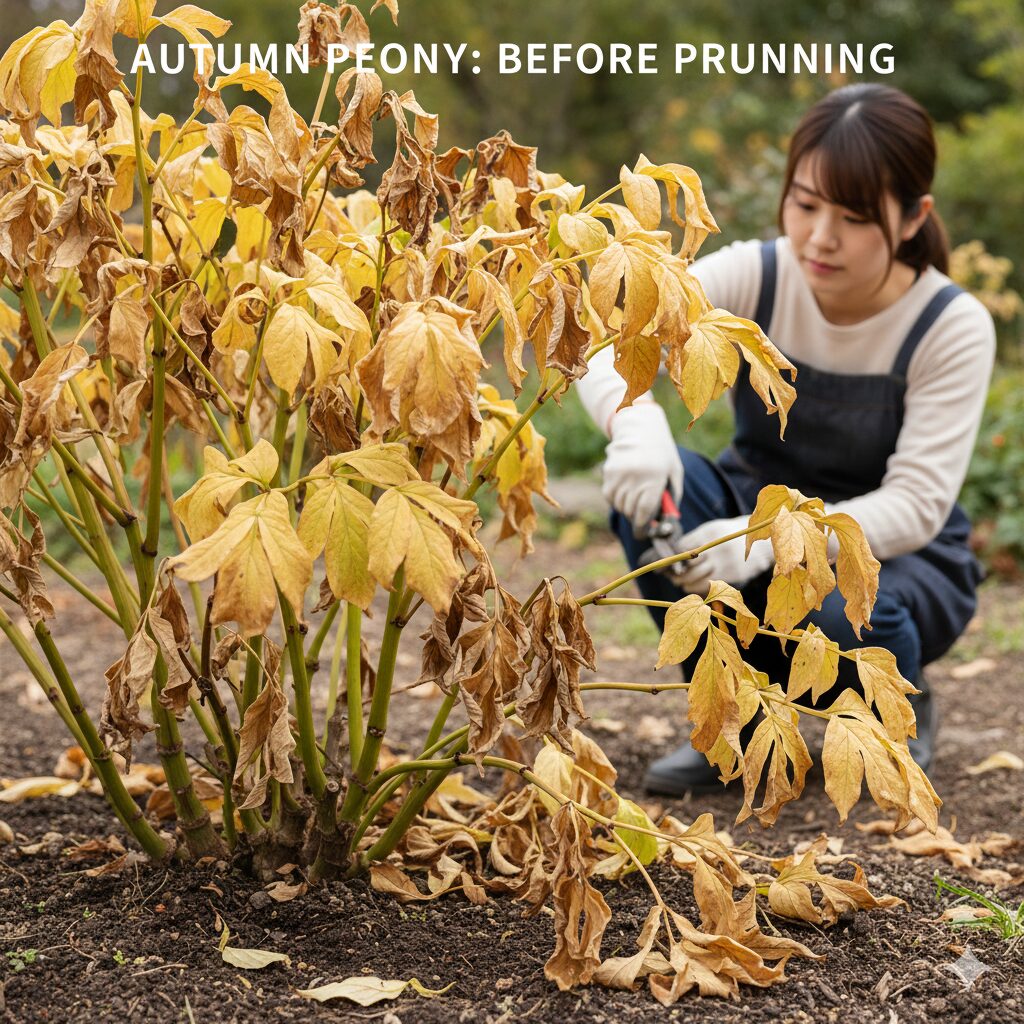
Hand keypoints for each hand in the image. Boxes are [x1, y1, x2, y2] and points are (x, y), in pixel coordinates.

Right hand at [601, 402, 682, 532]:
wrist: (641, 429)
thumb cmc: (662, 455)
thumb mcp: (674, 474)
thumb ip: (671, 499)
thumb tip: (662, 524)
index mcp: (654, 477)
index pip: (645, 511)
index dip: (643, 526)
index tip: (643, 533)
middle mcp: (634, 476)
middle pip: (631, 511)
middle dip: (636, 517)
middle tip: (642, 515)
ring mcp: (618, 474)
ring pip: (619, 505)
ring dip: (626, 508)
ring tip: (635, 497)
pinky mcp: (608, 472)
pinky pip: (610, 495)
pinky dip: (616, 498)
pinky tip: (625, 488)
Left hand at [673, 515, 773, 594]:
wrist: (761, 543)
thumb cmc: (730, 536)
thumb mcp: (713, 531)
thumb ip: (695, 540)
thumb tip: (672, 554)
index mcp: (710, 533)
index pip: (683, 548)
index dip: (672, 557)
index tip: (666, 562)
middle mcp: (717, 548)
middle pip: (688, 564)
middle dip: (677, 572)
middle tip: (671, 576)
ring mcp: (726, 562)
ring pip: (696, 577)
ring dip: (684, 582)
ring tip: (680, 582)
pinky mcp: (733, 575)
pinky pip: (708, 585)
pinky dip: (697, 588)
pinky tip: (691, 586)